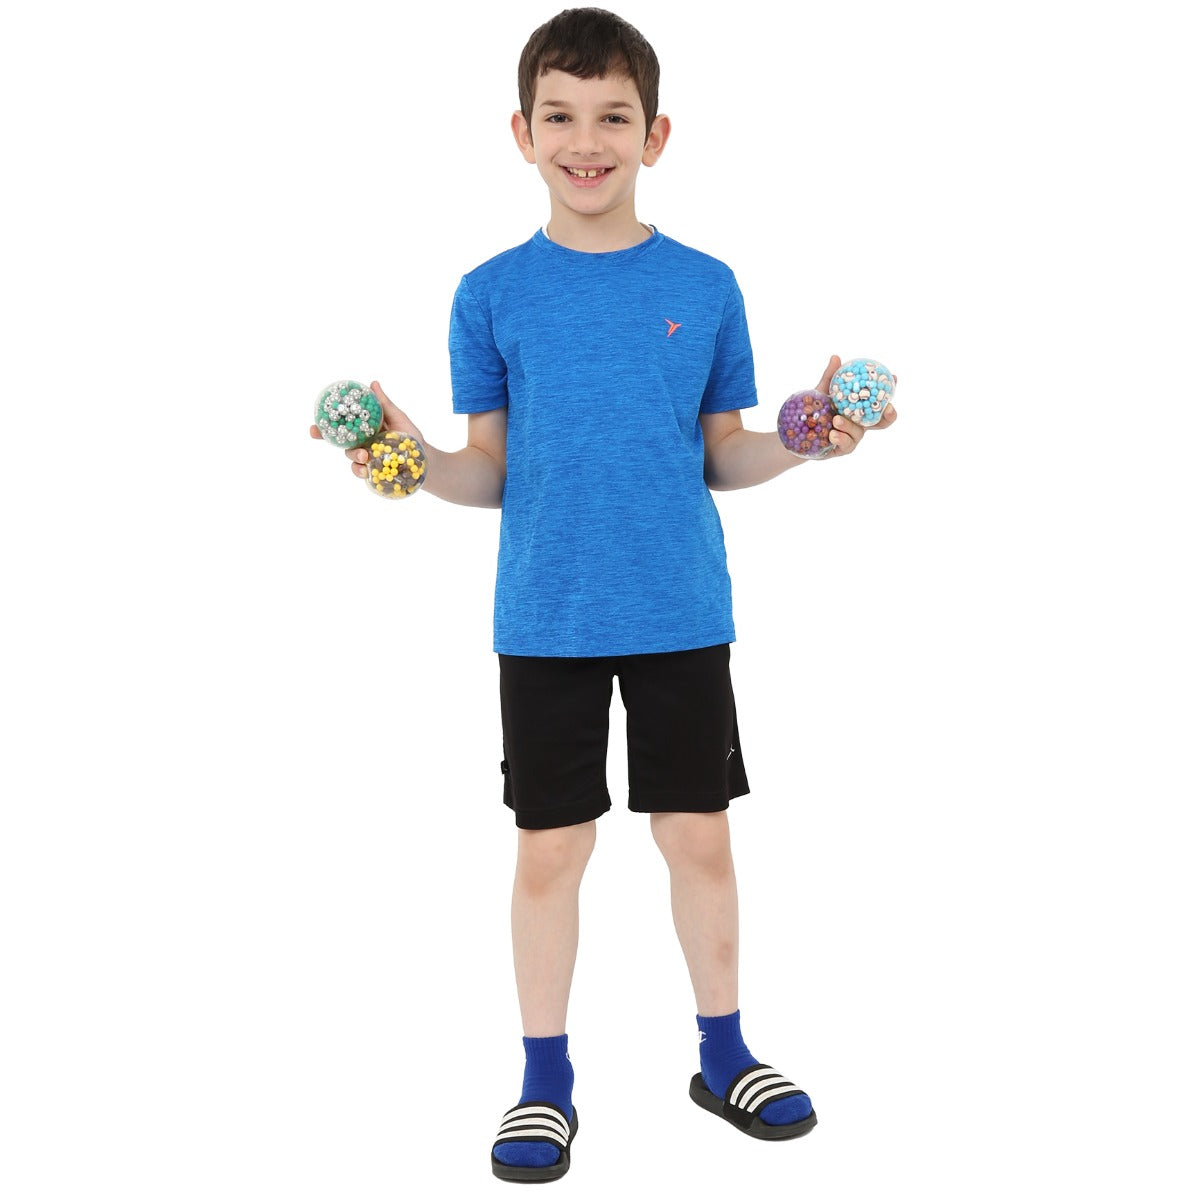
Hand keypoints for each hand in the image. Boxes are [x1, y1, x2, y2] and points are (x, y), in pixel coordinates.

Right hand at [309, 381, 427, 479]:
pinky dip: (360, 471)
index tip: (314, 424)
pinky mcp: (370, 471)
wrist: (425, 461)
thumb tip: (373, 384)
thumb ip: (384, 405)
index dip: (325, 424)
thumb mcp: (399, 419)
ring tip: (365, 456)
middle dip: (326, 437)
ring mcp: (365, 457)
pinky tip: (366, 471)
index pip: (343, 424)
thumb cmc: (412, 438)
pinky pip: (359, 471)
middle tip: (318, 434)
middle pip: (339, 439)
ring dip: (353, 455)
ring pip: (350, 455)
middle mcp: (362, 441)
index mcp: (365, 427)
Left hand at [814, 355, 898, 456]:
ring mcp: (852, 437)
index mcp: (859, 409)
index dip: (890, 390)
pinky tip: (832, 434)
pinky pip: (846, 445)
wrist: (798, 432)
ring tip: (836, 420)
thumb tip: (836, 357)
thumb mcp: (821, 392)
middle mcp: (859, 423)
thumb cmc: (814, 411)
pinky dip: (841, 438)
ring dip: (850, 426)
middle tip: (888, 408)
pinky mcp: (841, 449)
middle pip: (882, 422)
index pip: (878, 401)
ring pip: (859, 433)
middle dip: (889, 415)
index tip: (894, 378)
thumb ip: (830, 378)